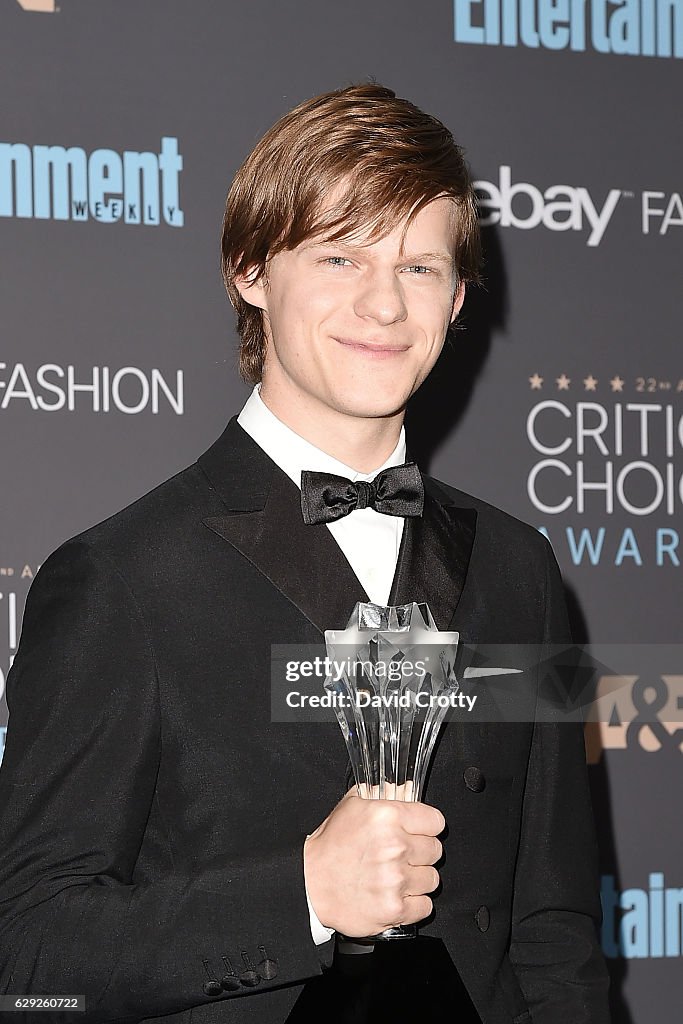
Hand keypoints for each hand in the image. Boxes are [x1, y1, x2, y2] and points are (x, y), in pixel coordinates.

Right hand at [303, 789, 444, 937]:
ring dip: (417, 879)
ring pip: (432, 879)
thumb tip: (409, 787)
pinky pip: (425, 906)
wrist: (309, 885)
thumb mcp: (352, 807)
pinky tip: (395, 895)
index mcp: (387, 816)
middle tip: (401, 856)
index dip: (427, 827)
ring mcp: (396, 880)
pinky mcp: (394, 909)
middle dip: (421, 853)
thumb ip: (384, 794)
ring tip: (395, 877)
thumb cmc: (330, 846)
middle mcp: (395, 846)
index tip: (419, 832)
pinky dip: (414, 904)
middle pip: (436, 850)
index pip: (435, 821)